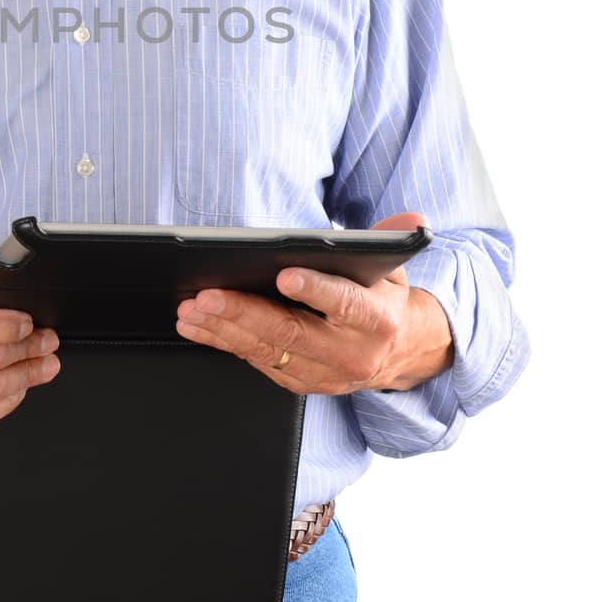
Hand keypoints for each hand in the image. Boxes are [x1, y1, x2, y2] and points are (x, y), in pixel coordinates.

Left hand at [175, 211, 453, 393]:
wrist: (401, 353)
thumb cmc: (385, 300)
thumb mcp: (395, 267)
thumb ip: (392, 240)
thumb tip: (412, 217)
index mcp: (377, 320)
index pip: (346, 303)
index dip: (316, 290)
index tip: (284, 275)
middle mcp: (351, 353)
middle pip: (292, 332)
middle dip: (244, 313)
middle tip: (206, 295)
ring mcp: (324, 374)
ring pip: (267, 351)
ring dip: (223, 330)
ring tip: (190, 310)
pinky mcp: (300, 384)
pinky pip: (256, 362)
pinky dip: (224, 342)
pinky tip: (197, 326)